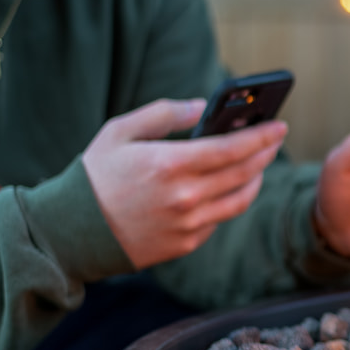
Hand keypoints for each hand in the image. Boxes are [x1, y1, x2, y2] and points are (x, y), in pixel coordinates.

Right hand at [82, 99, 287, 269]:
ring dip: (256, 178)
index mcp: (169, 164)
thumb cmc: (94, 175)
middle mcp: (184, 197)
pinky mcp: (186, 243)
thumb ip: (165, 113)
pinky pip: (220, 218)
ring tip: (259, 163)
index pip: (233, 148)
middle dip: (265, 153)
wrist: (70, 232)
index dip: (262, 136)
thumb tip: (203, 106)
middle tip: (275, 140)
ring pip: (241, 199)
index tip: (279, 126)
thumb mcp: (120, 131)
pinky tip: (231, 186)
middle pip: (244, 173)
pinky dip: (231, 199)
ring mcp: (188, 224)